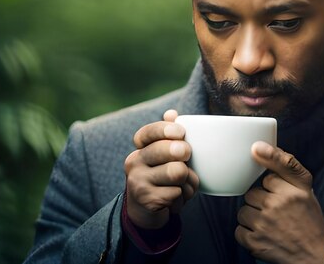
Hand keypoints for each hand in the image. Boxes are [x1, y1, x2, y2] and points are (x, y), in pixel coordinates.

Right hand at [124, 109, 198, 228]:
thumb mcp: (165, 155)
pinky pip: (178, 192)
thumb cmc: (162, 176)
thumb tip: (171, 113)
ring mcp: (138, 182)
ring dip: (188, 180)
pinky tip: (176, 198)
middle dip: (185, 153)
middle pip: (168, 150)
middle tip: (186, 157)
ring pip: (178, 172)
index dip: (166, 130)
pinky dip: (184, 196)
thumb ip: (168, 134)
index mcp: (140, 148)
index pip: (149, 132)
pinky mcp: (147, 200)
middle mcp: (134, 163)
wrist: (146, 210)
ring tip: (183, 183)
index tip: (181, 133)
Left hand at [235, 142, 323, 263]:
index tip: (283, 197)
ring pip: (243, 211)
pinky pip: (239, 230)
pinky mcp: (255, 243)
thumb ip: (285, 163)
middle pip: (252, 194)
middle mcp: (275, 206)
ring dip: (253, 217)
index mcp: (290, 190)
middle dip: (262, 201)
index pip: (266, 179)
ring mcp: (263, 226)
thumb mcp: (305, 186)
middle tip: (276, 211)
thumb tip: (256, 147)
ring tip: (269, 222)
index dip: (274, 188)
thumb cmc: (309, 219)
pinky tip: (263, 233)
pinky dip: (248, 233)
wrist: (315, 254)